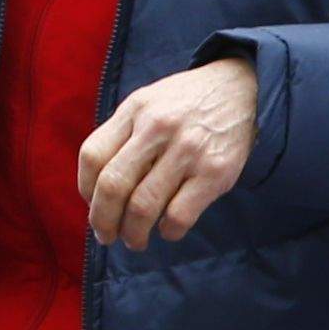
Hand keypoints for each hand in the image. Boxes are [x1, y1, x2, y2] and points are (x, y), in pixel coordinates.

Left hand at [80, 55, 261, 250]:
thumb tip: (98, 192)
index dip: (85, 190)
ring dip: (133, 233)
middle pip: (113, 185)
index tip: (93, 205)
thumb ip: (122, 136)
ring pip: (143, 207)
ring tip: (135, 240)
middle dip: (103, 221)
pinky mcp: (216, 172)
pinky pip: (179, 215)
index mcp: (136, 109)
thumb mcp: (148, 103)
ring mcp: (189, 150)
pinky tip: (169, 229)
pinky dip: (168, 231)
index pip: (93, 155)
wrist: (242, 90)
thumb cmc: (187, 104)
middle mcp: (159, 127)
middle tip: (107, 236)